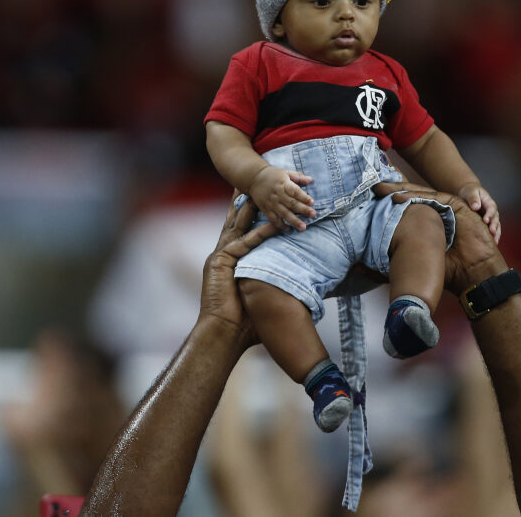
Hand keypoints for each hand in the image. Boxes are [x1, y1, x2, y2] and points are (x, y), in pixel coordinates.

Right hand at [200, 192, 277, 345]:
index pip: (239, 231)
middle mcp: (222, 255)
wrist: (224, 333)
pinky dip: (257, 234)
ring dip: (249, 210)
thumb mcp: (261, 296)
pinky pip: (242, 244)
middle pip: (234, 222)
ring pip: (237, 227)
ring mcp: (219, 258)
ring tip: (259, 194)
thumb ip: (274, 284)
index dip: (247, 216)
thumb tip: (301, 288)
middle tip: (251, 186)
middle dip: (243, 203)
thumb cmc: (244, 322)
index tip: (255, 200)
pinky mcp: (219, 263)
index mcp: (229, 261)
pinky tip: (270, 224)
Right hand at [248, 166, 315, 230]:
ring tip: (303, 227)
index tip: (312, 203)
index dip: (304, 197)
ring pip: (284, 213)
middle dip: (303, 210)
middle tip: (313, 215)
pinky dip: (280, 225)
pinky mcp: (266, 209)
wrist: (253, 178)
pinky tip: (288, 229)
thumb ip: (298, 177)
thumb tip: (310, 180)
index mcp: (284, 184)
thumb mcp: (286, 172)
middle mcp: (278, 194)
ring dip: (294, 221)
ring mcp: (271, 203)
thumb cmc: (273, 175)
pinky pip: (273, 219)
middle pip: (292, 203)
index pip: (295, 191)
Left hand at [372, 181, 507, 294]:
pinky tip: (398, 197)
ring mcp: (448, 208)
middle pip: (413, 198)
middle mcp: (438, 214)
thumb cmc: (450, 272)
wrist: (474, 274)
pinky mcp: (457, 204)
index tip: (372, 202)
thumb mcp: (418, 262)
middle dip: (393, 192)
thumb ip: (397, 259)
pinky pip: (433, 197)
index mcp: (430, 225)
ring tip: (382, 190)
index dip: (391, 205)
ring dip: (401, 190)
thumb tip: (363, 265)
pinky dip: (416, 196)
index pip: (409, 209)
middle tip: (375, 188)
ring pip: (421, 194)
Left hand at [458, 182, 499, 243]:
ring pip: (497, 226)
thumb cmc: (470, 192)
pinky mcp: (488, 224)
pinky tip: (492, 243)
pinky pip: (492, 231)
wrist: (469, 194)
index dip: (490, 214)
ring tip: (495, 241)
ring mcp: (491, 218)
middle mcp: (492, 211)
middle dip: (494, 225)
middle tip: (492, 232)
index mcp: (488, 202)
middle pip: (496, 218)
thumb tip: (476, 207)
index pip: (491, 208)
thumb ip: (473, 198)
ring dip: (496, 233)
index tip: (486, 220)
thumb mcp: (471, 192)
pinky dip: (494, 237)